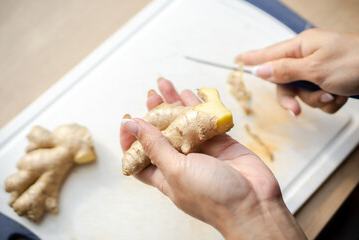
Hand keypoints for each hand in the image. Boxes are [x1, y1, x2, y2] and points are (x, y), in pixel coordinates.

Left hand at [120, 78, 305, 238]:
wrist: (254, 203)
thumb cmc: (212, 196)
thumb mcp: (176, 171)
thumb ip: (154, 146)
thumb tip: (131, 126)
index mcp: (164, 174)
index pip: (139, 156)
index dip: (130, 139)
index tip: (128, 120)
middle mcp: (181, 161)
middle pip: (162, 134)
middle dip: (154, 114)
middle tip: (151, 95)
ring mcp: (201, 150)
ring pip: (184, 123)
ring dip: (174, 104)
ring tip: (165, 85)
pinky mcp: (219, 142)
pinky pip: (206, 120)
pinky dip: (199, 106)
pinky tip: (191, 92)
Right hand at [236, 29, 358, 114]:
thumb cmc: (356, 61)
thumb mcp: (316, 68)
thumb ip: (285, 71)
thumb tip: (259, 71)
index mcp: (302, 46)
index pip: (269, 53)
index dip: (252, 58)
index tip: (237, 59)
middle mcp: (309, 57)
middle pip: (284, 81)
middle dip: (294, 97)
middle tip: (295, 110)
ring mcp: (320, 69)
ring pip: (303, 93)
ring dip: (317, 100)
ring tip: (334, 94)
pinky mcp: (331, 81)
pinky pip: (319, 97)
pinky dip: (329, 101)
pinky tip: (341, 95)